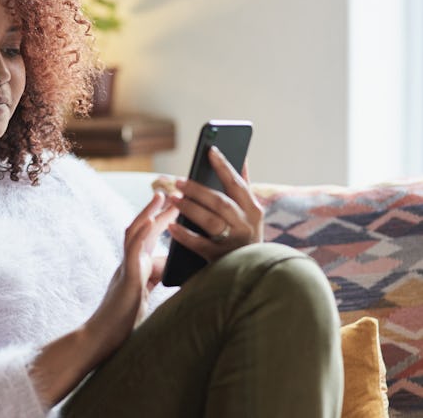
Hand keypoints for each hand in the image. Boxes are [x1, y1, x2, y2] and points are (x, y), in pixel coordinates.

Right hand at [83, 192, 177, 359]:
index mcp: (133, 269)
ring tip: (162, 197)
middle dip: (156, 211)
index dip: (160, 223)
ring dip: (149, 213)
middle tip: (171, 193)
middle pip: (141, 230)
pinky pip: (132, 251)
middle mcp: (127, 264)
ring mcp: (125, 269)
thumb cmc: (121, 324)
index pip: (148, 240)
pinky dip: (142, 233)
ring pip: (135, 234)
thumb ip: (151, 282)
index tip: (173, 207)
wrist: (100, 340)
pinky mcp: (126, 278)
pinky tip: (152, 221)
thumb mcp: (142, 297)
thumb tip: (168, 272)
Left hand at [168, 146, 263, 261]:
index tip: (210, 149)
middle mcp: (246, 225)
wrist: (252, 273)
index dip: (224, 165)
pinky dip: (184, 235)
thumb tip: (243, 157)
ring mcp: (234, 243)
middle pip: (220, 202)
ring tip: (173, 198)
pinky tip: (171, 226)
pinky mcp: (221, 259)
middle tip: (178, 181)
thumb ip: (244, 187)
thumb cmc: (245, 236)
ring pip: (210, 221)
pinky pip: (200, 244)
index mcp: (253, 209)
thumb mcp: (250, 213)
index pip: (236, 183)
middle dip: (198, 190)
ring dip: (190, 208)